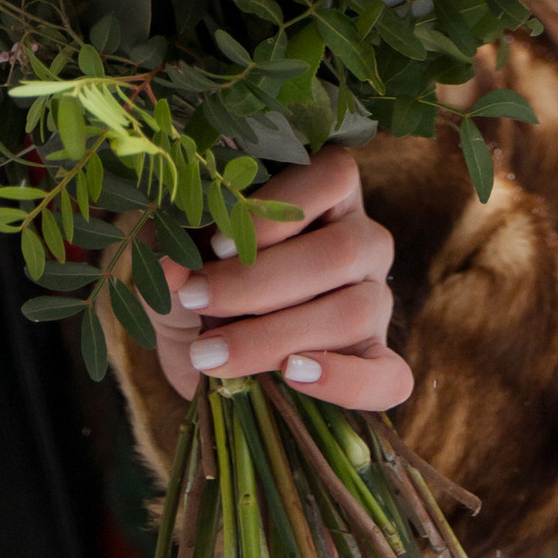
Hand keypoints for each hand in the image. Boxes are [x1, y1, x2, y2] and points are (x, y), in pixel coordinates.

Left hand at [149, 147, 411, 413]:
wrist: (204, 356)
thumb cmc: (197, 287)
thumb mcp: (173, 260)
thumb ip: (168, 251)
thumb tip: (173, 268)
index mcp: (326, 195)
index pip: (334, 175)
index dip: (279, 209)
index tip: (216, 245)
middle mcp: (363, 241)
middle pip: (341, 252)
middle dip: (259, 281)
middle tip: (195, 299)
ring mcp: (376, 303)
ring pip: (356, 312)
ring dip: (277, 335)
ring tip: (211, 354)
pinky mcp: (376, 363)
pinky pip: (389, 377)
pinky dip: (344, 381)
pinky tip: (292, 376)